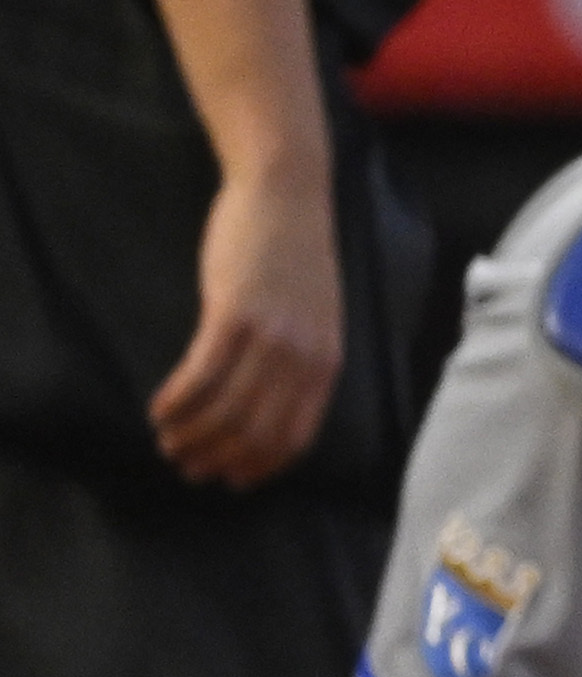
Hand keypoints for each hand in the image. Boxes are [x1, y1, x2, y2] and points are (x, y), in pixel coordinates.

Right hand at [151, 160, 344, 484]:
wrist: (287, 196)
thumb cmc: (295, 257)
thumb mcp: (315, 317)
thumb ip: (300, 361)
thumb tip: (269, 405)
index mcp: (327, 363)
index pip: (296, 436)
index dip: (260, 466)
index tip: (231, 480)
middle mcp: (303, 357)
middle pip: (256, 432)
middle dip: (218, 457)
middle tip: (186, 466)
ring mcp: (270, 336)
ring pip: (225, 410)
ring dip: (190, 434)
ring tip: (166, 440)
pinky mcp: (233, 314)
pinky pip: (201, 375)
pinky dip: (177, 401)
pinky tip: (158, 410)